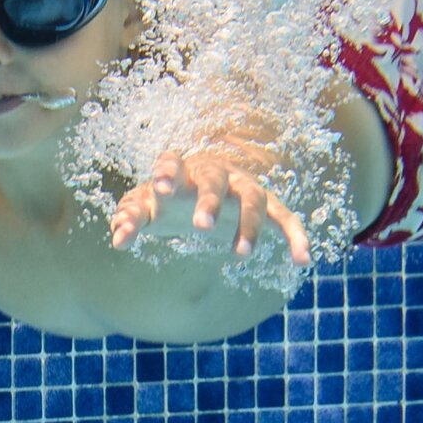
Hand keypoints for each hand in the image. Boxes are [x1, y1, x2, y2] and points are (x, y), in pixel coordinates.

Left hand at [110, 149, 310, 265]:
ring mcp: (243, 188)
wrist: (203, 188)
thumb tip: (119, 240)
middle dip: (210, 200)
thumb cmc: (169, 198)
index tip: (161, 187)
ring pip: (253, 199)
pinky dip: (296, 235)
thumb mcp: (145, 206)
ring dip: (249, 224)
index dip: (168, 172)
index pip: (172, 163)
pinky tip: (304, 259)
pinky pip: (285, 218)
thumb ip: (130, 219)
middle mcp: (215, 174)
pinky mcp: (266, 207)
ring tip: (241, 254)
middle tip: (201, 226)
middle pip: (215, 179)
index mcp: (181, 170)